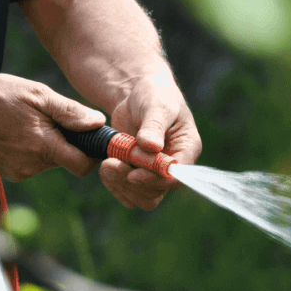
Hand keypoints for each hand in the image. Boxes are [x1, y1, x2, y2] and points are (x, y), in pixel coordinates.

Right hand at [0, 73, 105, 180]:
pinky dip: (33, 148)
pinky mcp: (10, 172)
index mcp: (43, 146)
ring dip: (49, 143)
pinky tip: (17, 131)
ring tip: (29, 121)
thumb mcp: (36, 94)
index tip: (92, 137)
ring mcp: (20, 171)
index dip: (92, 152)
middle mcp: (33, 165)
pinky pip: (34, 162)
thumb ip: (69, 111)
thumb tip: (97, 123)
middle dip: (67, 141)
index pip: (82, 165)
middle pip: (67, 160)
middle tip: (52, 117)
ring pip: (50, 160)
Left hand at [100, 73, 201, 209]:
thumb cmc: (153, 94)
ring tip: (105, 164)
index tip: (133, 173)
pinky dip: (114, 184)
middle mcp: (172, 165)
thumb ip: (154, 126)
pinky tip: (104, 168)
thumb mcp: (156, 105)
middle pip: (158, 191)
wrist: (136, 93)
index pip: (177, 176)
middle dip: (133, 183)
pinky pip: (127, 193)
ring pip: (142, 197)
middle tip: (110, 163)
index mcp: (187, 149)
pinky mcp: (137, 174)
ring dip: (121, 186)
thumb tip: (151, 147)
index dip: (156, 179)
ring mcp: (154, 173)